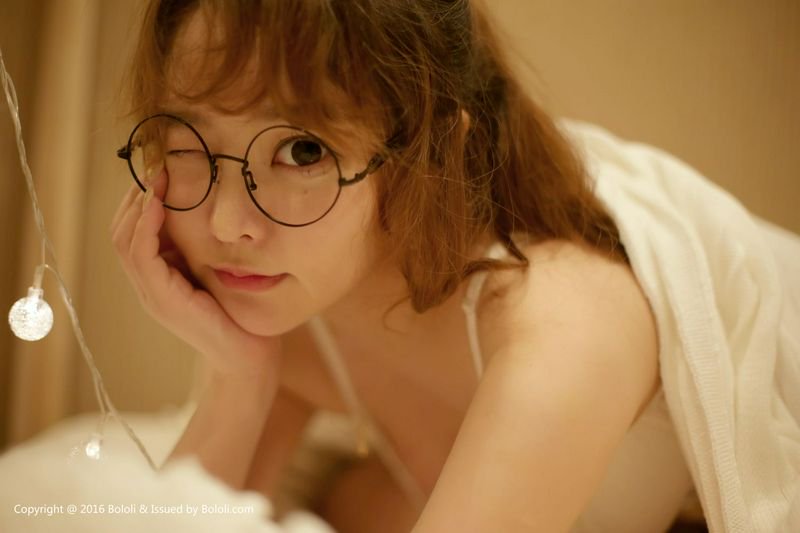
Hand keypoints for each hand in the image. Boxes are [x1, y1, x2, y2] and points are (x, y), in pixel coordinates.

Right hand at [110, 169, 281, 380]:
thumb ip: (204, 248)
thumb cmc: (240, 314)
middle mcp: (148, 285)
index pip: (134, 231)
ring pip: (124, 240)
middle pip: (121, 231)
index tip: (160, 169)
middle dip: (136, 195)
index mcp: (159, 277)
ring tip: (154, 178)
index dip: (142, 199)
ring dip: (137, 205)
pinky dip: (145, 226)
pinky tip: (158, 204)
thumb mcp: (218, 272)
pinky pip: (141, 256)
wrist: (249, 357)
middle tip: (155, 165)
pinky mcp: (162, 299)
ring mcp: (151, 294)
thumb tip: (209, 208)